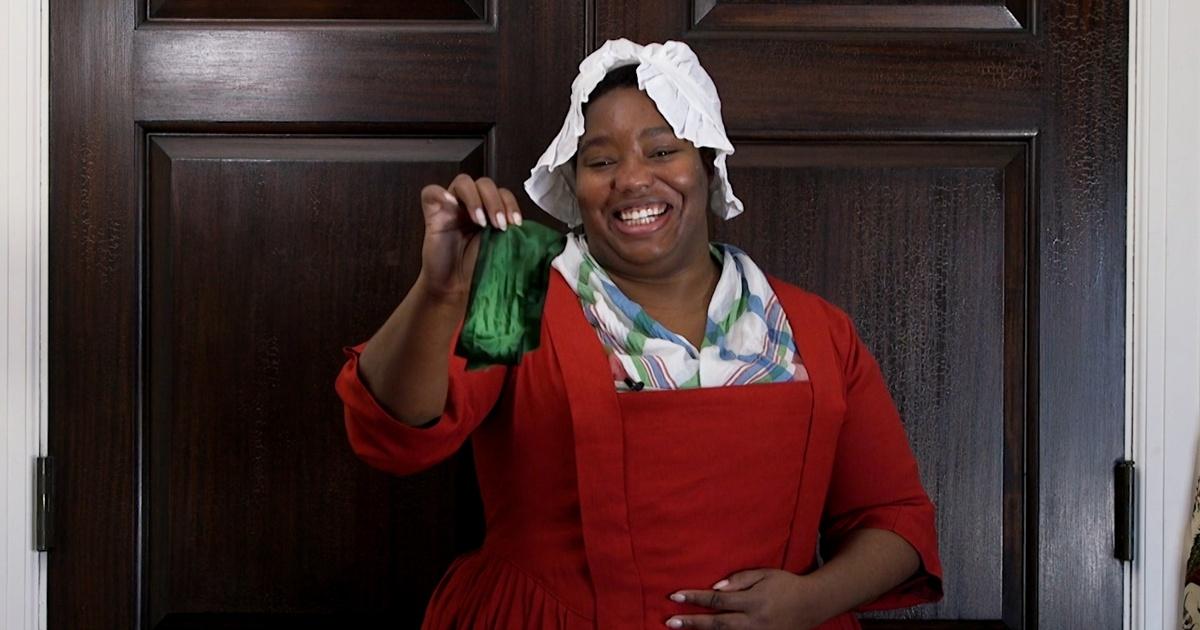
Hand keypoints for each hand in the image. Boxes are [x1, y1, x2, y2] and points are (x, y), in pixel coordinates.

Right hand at [418, 174, 523, 299]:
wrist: (457, 290)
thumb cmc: (480, 271)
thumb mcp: (504, 249)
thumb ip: (515, 234)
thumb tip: (531, 229)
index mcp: (490, 212)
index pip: (503, 193)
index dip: (511, 204)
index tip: (515, 224)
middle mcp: (472, 206)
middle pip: (485, 184)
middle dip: (495, 202)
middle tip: (499, 225)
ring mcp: (451, 207)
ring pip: (463, 182)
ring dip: (475, 198)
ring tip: (480, 222)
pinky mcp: (432, 214)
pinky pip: (431, 192)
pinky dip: (442, 194)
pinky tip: (451, 205)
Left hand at [665, 569, 833, 629]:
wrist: (812, 605)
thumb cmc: (785, 584)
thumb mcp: (763, 574)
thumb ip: (739, 580)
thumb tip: (714, 588)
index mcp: (754, 601)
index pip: (718, 601)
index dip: (695, 598)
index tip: (675, 596)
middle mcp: (754, 621)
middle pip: (717, 624)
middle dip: (692, 623)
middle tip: (670, 622)